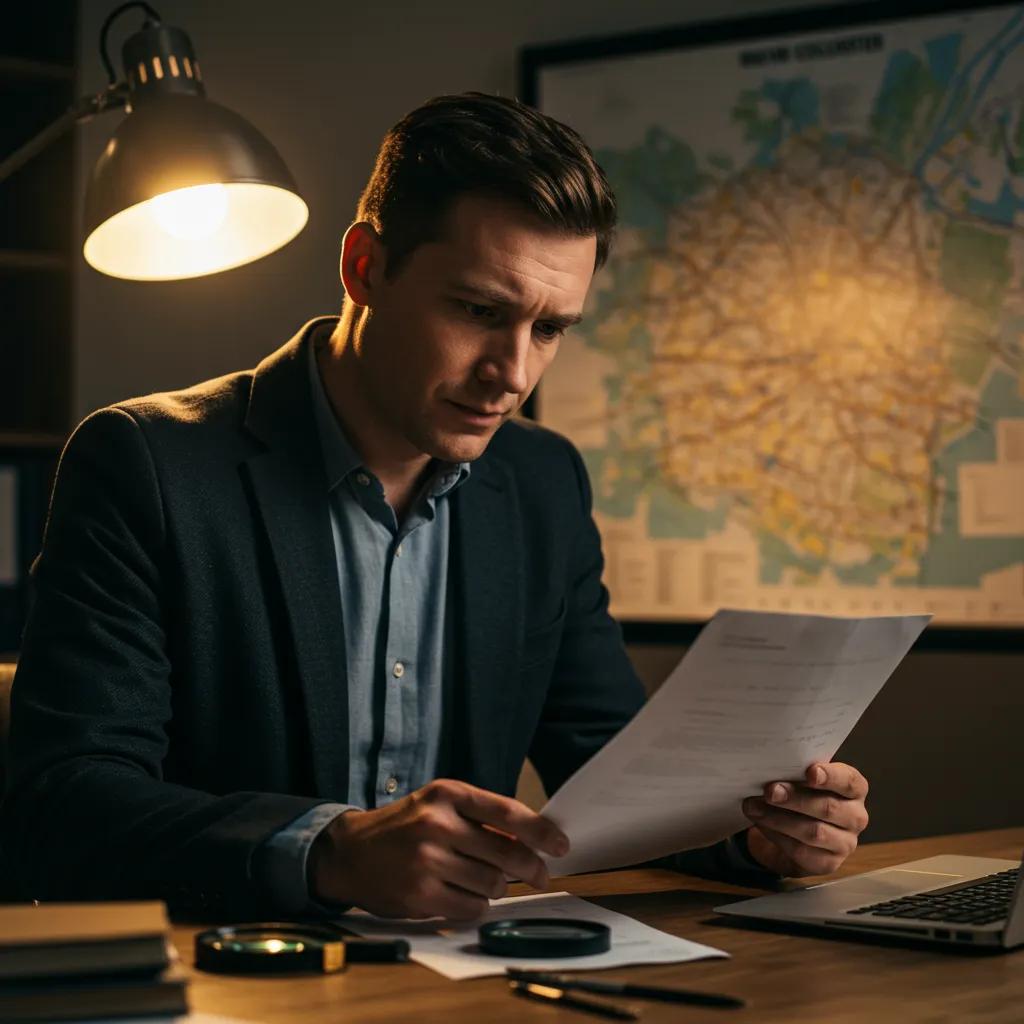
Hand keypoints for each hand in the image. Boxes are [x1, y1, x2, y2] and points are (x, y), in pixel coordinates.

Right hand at [308, 778, 569, 920]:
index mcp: (447, 794)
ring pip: (493, 884)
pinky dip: (478, 905)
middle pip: (507, 853)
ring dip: (500, 888)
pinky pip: (472, 907)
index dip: (541, 831)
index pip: (507, 812)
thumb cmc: (405, 826)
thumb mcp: (439, 806)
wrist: (350, 852)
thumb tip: (531, 843)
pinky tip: (466, 895)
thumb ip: (481, 819)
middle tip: (541, 875)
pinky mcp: (420, 895)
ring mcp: (427, 861)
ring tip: (489, 881)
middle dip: (532, 868)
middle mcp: (437, 824)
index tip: (561, 845)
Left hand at [741, 762, 868, 876]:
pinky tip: (761, 824)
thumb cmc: (800, 796)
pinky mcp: (828, 864)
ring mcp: (845, 843)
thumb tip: (769, 769)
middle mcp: (856, 817)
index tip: (811, 771)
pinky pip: (801, 851)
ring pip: (814, 832)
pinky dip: (777, 835)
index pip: (849, 781)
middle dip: (795, 798)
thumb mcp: (800, 780)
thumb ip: (794, 773)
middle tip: (770, 791)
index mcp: (854, 790)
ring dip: (779, 819)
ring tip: (754, 807)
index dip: (831, 776)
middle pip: (828, 807)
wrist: (794, 834)